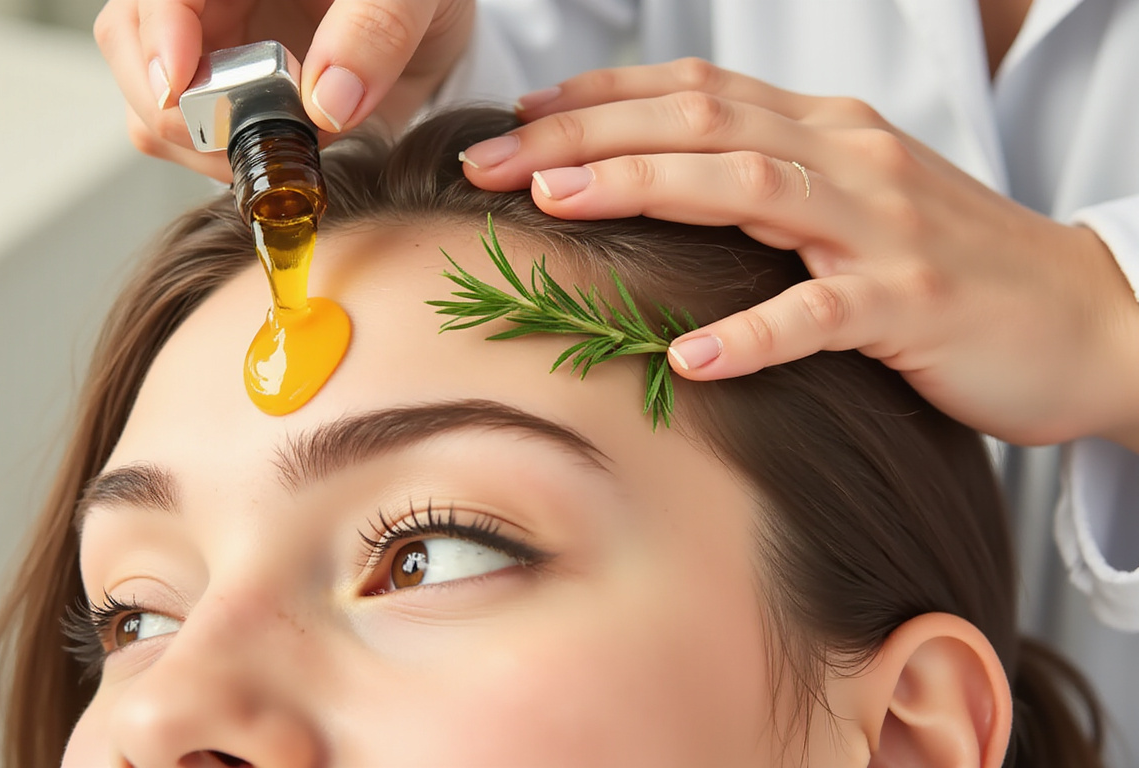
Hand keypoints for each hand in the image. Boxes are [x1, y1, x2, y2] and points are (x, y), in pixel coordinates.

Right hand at [95, 0, 473, 181]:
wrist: (430, 25)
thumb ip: (376, 32)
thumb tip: (326, 105)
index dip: (158, 32)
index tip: (177, 84)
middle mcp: (208, 1)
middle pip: (129, 40)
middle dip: (174, 102)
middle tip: (245, 138)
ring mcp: (207, 44)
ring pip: (148, 97)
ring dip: (197, 141)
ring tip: (281, 149)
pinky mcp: (220, 94)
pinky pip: (185, 136)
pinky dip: (218, 161)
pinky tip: (275, 156)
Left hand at [460, 59, 1138, 449]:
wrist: (1081, 314)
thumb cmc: (947, 264)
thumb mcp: (850, 199)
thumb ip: (767, 178)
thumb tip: (660, 176)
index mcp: (823, 132)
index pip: (691, 94)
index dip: (596, 101)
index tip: (516, 122)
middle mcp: (846, 158)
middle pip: (697, 125)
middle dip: (583, 137)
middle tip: (492, 160)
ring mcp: (882, 227)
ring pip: (749, 188)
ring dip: (644, 187)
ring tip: (556, 205)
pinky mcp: (914, 304)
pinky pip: (823, 314)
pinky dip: (754, 332)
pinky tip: (690, 352)